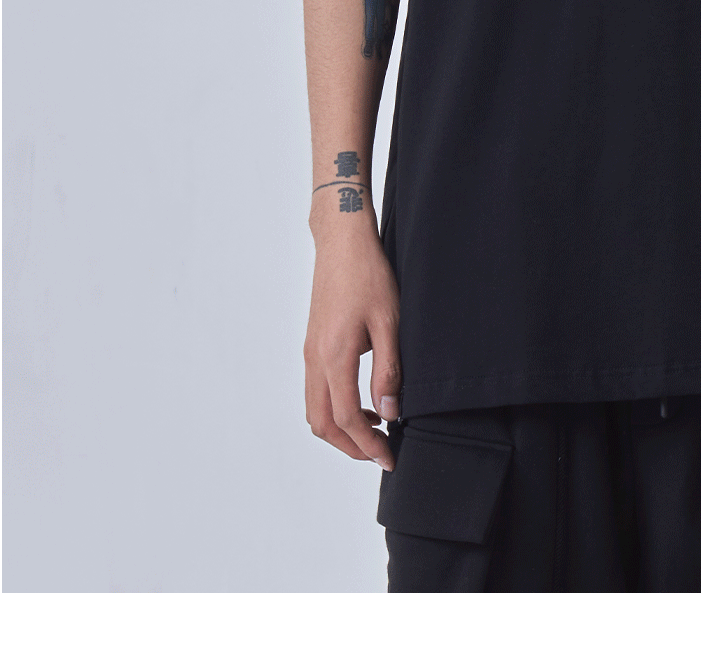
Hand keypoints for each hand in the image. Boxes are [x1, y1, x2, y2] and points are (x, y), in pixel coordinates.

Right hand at [303, 206, 402, 470]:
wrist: (342, 242)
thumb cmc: (368, 275)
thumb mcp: (389, 321)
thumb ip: (388, 370)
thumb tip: (389, 413)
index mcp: (334, 356)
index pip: (346, 419)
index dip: (368, 445)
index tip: (389, 457)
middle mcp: (315, 359)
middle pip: (322, 424)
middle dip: (350, 447)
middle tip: (380, 452)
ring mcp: (310, 352)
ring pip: (314, 410)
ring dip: (340, 429)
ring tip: (374, 429)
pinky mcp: (312, 344)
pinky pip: (316, 391)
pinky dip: (334, 408)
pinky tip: (362, 401)